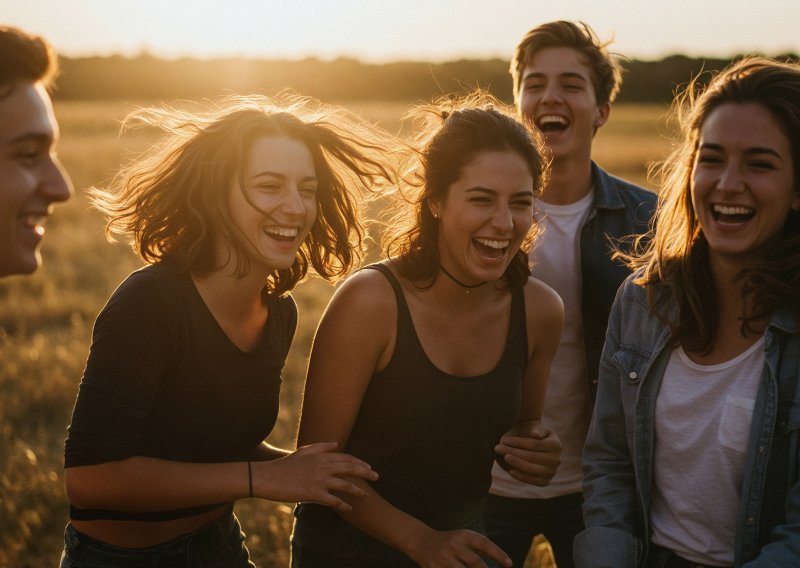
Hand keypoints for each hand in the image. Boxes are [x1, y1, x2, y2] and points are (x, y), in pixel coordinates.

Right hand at [253, 442, 377, 511]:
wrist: (268, 477)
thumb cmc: (285, 465)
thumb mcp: (303, 451)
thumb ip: (321, 447)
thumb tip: (336, 444)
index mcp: (321, 456)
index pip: (347, 458)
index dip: (360, 463)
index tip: (369, 468)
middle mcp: (323, 466)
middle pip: (351, 469)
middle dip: (366, 473)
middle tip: (376, 478)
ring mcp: (319, 480)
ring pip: (345, 485)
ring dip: (357, 491)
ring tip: (365, 496)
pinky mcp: (313, 493)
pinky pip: (333, 500)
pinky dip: (343, 505)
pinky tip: (349, 508)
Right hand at [406, 527, 511, 567]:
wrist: (422, 541)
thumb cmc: (450, 543)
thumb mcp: (464, 539)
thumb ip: (480, 548)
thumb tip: (504, 562)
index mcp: (463, 536)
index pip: (484, 543)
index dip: (498, 554)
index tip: (509, 564)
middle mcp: (453, 545)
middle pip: (474, 562)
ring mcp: (443, 558)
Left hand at [494, 420, 560, 485]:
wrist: (533, 444)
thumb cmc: (531, 432)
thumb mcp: (535, 426)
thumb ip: (537, 429)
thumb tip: (535, 435)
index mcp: (556, 445)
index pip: (535, 444)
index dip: (519, 442)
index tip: (505, 440)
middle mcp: (556, 460)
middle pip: (533, 457)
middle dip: (514, 453)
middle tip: (498, 448)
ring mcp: (552, 472)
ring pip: (533, 470)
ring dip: (517, 464)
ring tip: (505, 458)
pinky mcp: (545, 481)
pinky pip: (533, 481)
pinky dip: (522, 476)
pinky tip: (511, 470)